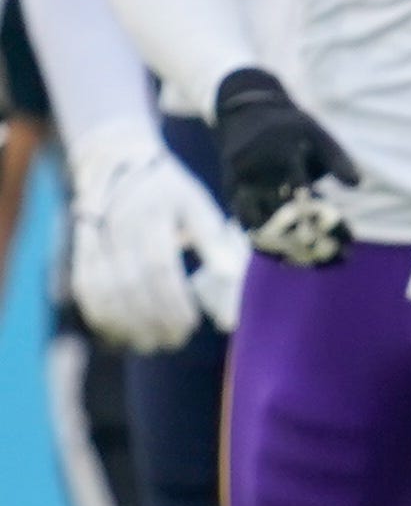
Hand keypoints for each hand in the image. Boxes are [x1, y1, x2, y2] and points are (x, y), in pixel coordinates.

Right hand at [63, 133, 246, 350]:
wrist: (116, 161)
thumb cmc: (168, 189)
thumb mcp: (198, 205)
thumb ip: (214, 241)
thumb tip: (234, 277)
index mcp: (151, 218)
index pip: (159, 269)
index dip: (173, 301)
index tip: (191, 324)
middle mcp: (118, 230)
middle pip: (131, 285)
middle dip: (153, 318)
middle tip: (175, 340)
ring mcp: (95, 240)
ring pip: (105, 290)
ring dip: (127, 323)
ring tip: (150, 343)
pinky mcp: (81, 250)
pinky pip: (85, 286)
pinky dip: (100, 313)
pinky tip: (118, 332)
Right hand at [210, 67, 357, 264]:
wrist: (245, 113)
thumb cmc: (291, 128)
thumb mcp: (318, 135)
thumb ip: (338, 160)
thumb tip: (357, 185)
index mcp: (279, 154)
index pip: (304, 193)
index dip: (324, 218)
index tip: (349, 240)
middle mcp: (255, 170)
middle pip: (282, 214)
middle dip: (311, 239)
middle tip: (340, 259)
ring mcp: (239, 182)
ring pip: (261, 223)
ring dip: (287, 247)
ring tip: (315, 264)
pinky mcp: (231, 192)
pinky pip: (245, 221)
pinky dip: (264, 241)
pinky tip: (286, 259)